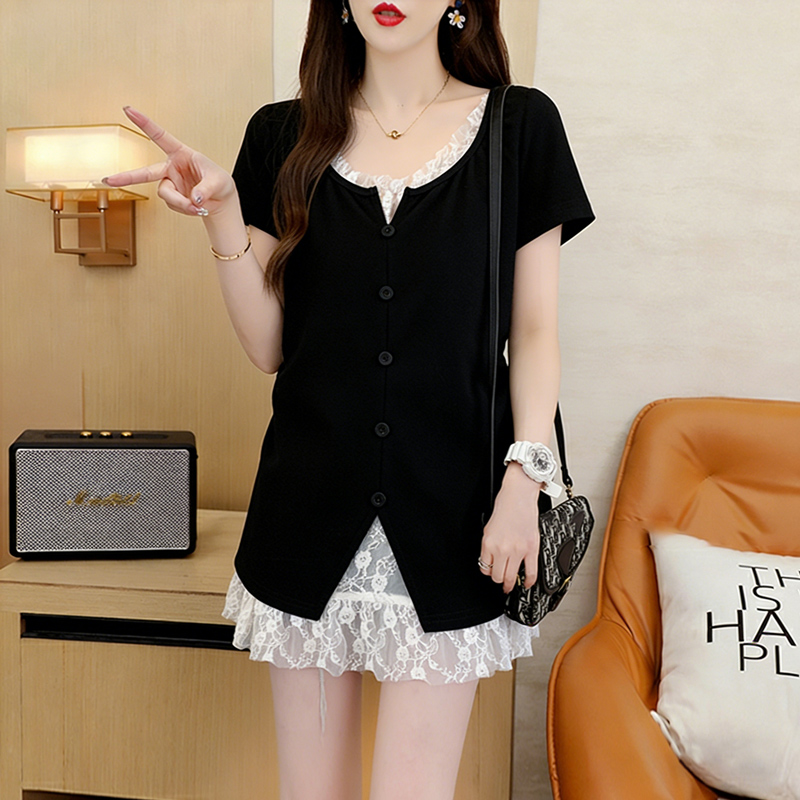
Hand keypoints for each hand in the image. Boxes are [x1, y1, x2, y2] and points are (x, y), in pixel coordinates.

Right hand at [102, 106, 236, 216]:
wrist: (222, 201)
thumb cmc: (220, 182)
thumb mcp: (218, 182)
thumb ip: (205, 189)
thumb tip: (194, 199)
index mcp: (181, 154)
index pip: (160, 137)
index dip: (144, 123)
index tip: (128, 110)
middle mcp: (172, 168)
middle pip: (146, 172)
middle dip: (127, 177)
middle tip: (108, 181)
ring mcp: (170, 184)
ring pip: (166, 194)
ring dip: (181, 203)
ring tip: (197, 206)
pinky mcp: (173, 199)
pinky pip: (174, 205)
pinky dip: (185, 209)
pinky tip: (196, 208)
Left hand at [479, 464, 540, 593]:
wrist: (518, 496)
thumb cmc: (504, 507)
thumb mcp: (488, 528)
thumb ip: (489, 546)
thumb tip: (491, 560)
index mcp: (488, 544)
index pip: (484, 568)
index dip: (487, 571)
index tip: (490, 572)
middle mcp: (501, 549)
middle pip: (497, 576)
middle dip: (498, 579)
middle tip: (501, 581)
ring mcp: (517, 550)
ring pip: (511, 578)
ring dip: (510, 584)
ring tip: (511, 585)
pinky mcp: (531, 549)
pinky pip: (531, 572)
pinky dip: (529, 582)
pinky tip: (527, 583)